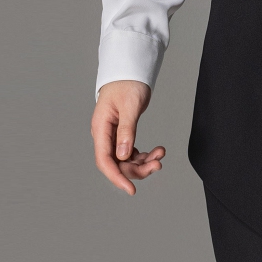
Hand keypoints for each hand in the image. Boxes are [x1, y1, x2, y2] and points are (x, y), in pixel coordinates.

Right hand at [91, 80, 164, 195]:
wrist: (130, 71)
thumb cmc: (127, 84)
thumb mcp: (129, 106)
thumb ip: (126, 130)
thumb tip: (124, 156)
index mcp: (101, 129)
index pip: (105, 160)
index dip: (117, 177)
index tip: (131, 189)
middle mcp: (104, 135)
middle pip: (117, 164)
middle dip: (137, 169)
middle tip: (158, 164)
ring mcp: (112, 136)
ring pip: (126, 160)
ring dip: (143, 162)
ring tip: (160, 154)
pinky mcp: (122, 135)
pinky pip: (131, 153)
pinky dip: (144, 155)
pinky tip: (156, 151)